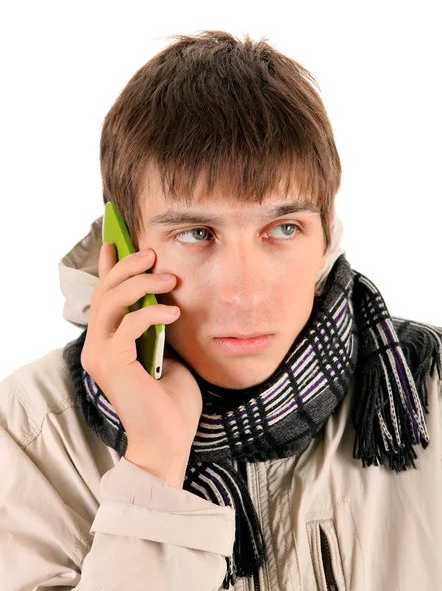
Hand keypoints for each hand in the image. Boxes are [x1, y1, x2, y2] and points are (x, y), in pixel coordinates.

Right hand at [81, 243, 202, 483]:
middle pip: (105, 292)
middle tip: (152, 254)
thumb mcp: (167, 353)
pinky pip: (128, 325)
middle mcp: (97, 346)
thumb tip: (165, 299)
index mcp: (108, 342)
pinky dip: (152, 313)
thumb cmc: (171, 400)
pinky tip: (174, 312)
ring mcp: (101, 355)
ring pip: (111, 302)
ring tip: (169, 279)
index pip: (104, 296)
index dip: (109, 266)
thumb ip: (158, 327)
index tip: (116, 241)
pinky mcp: (112, 364)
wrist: (169, 441)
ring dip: (140, 283)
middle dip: (128, 266)